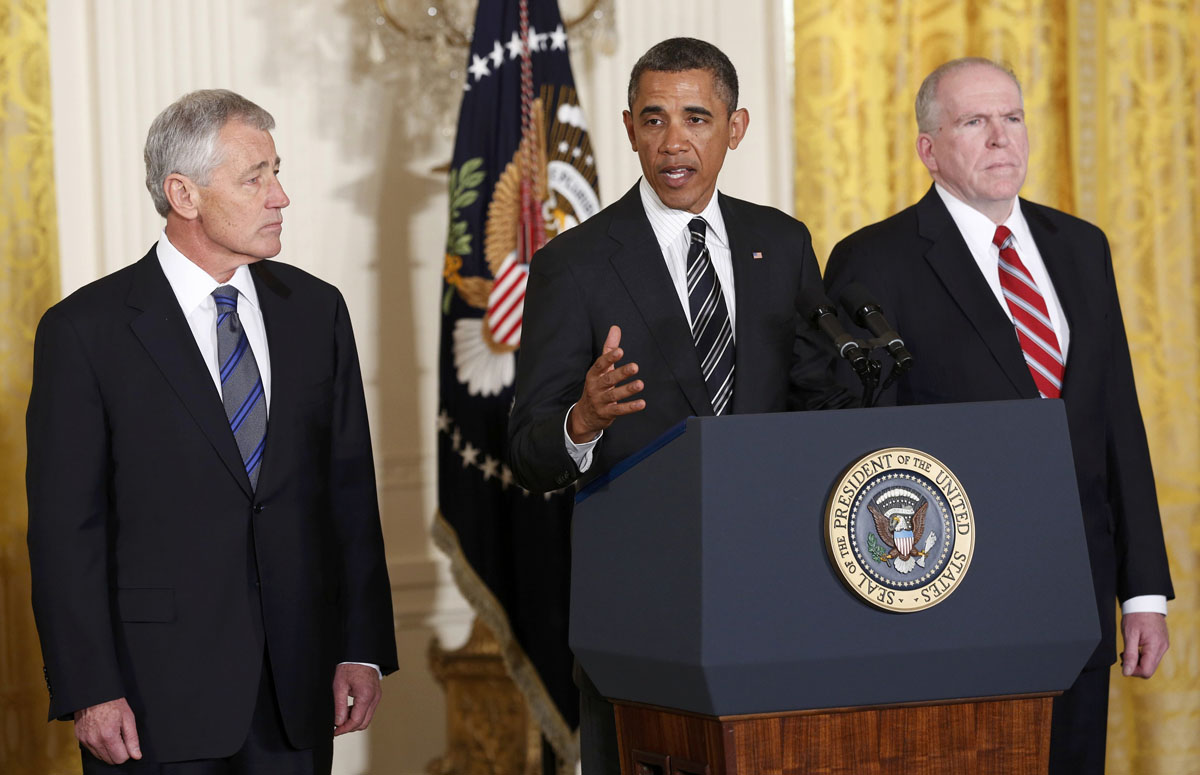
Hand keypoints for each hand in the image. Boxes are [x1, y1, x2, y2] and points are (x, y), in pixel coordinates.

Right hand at [74, 697, 140, 764]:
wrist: (94, 694)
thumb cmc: (112, 703)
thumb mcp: (128, 718)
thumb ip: (132, 739)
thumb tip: (136, 755)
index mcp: (108, 736)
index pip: (120, 759)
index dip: (127, 752)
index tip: (127, 742)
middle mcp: (95, 741)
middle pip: (110, 760)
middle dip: (118, 752)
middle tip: (120, 736)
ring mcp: (85, 740)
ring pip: (100, 757)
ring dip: (108, 749)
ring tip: (111, 733)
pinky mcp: (80, 738)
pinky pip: (92, 750)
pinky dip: (99, 745)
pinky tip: (102, 733)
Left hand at [333, 663, 381, 735]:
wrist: (360, 654)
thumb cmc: (350, 666)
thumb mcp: (339, 686)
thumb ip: (339, 706)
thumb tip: (338, 722)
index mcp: (365, 696)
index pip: (356, 721)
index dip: (344, 729)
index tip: (335, 731)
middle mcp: (374, 698)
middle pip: (363, 723)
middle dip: (350, 727)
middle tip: (337, 726)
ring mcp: (377, 697)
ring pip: (367, 719)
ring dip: (354, 721)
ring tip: (342, 714)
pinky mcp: (376, 695)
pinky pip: (368, 711)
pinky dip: (359, 714)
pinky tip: (349, 709)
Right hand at [567, 325, 645, 442]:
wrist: (585, 415)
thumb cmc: (596, 386)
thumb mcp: (600, 369)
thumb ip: (609, 349)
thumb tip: (615, 328)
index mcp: (593, 375)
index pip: (600, 364)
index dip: (609, 358)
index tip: (620, 351)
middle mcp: (595, 387)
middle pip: (608, 379)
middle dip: (621, 373)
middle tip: (635, 367)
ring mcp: (600, 401)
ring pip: (614, 395)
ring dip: (627, 390)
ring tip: (640, 384)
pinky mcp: (606, 413)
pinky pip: (619, 410)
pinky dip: (630, 407)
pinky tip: (641, 403)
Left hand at [1121, 611, 1168, 677]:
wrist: (1145, 602)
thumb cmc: (1136, 615)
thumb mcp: (1129, 634)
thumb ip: (1130, 655)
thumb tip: (1127, 672)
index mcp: (1155, 646)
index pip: (1146, 671)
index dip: (1133, 671)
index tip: (1123, 663)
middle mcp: (1162, 648)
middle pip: (1149, 669)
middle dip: (1135, 666)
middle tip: (1124, 655)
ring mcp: (1163, 646)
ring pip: (1151, 663)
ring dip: (1138, 661)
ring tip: (1128, 650)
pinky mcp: (1162, 643)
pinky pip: (1152, 656)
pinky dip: (1143, 655)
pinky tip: (1135, 647)